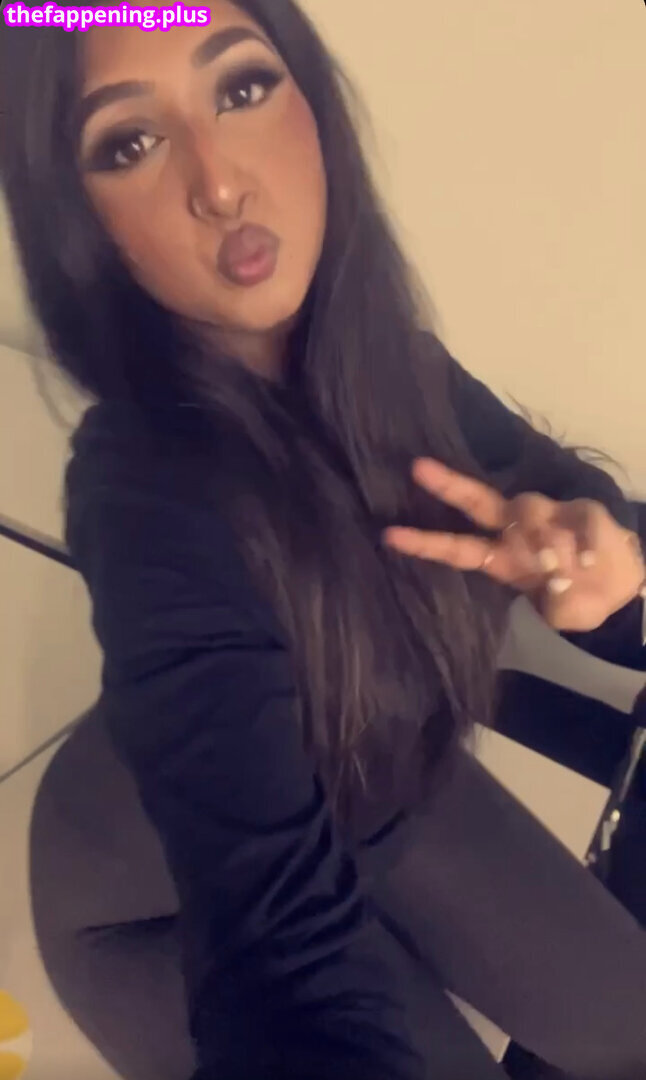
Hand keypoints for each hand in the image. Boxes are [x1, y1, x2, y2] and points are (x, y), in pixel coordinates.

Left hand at [384, 458, 645, 631]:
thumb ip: (557, 600)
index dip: (426, 542)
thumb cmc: (574, 596)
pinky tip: (589, 562)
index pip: (457, 547)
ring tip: (557, 566)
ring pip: (530, 511)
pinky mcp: (584, 513)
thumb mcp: (560, 610)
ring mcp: (550, 517)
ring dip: (540, 536)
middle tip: (417, 468)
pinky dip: (585, 544)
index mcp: (500, 556)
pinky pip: (581, 523)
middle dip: (450, 487)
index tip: (390, 535)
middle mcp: (517, 529)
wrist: (619, 589)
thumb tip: (558, 577)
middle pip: (479, 503)